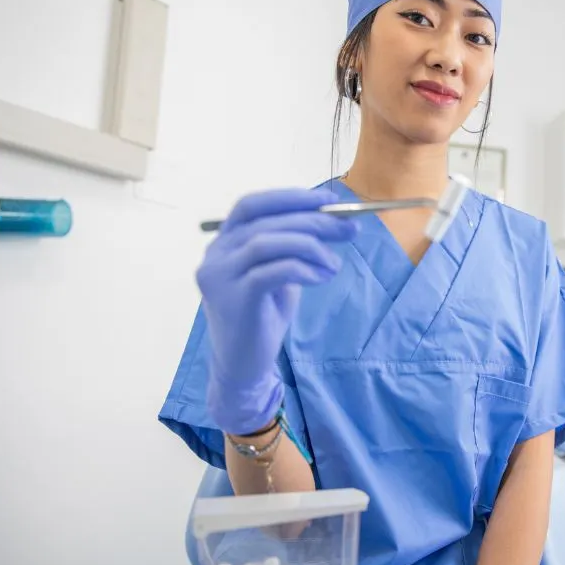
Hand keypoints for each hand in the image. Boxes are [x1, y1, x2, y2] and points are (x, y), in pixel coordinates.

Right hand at [195, 188, 356, 434]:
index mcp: (223, 242)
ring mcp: (220, 277)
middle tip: (349, 229)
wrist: (242, 366)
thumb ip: (290, 247)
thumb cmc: (261, 318)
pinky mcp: (234, 299)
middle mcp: (215, 255)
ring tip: (334, 264)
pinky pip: (273, 271)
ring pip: (268, 242)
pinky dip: (303, 268)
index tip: (329, 201)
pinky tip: (321, 277)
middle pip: (266, 222)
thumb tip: (331, 220)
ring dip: (310, 246)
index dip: (290, 198)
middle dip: (313, 221)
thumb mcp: (275, 274)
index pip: (252, 204)